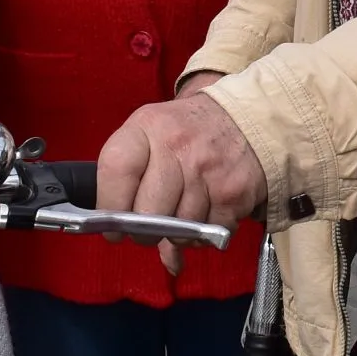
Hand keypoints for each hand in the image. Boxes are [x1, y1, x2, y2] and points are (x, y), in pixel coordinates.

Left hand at [96, 86, 266, 274]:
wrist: (246, 119)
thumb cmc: (188, 132)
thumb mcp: (153, 134)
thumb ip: (130, 177)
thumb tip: (118, 236)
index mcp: (149, 126)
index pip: (116, 169)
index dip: (109, 205)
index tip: (113, 225)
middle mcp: (178, 146)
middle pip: (146, 213)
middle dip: (143, 232)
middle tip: (148, 228)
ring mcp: (208, 170)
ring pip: (178, 230)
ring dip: (177, 234)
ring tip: (181, 214)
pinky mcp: (233, 194)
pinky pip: (207, 235)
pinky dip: (203, 235)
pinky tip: (204, 214)